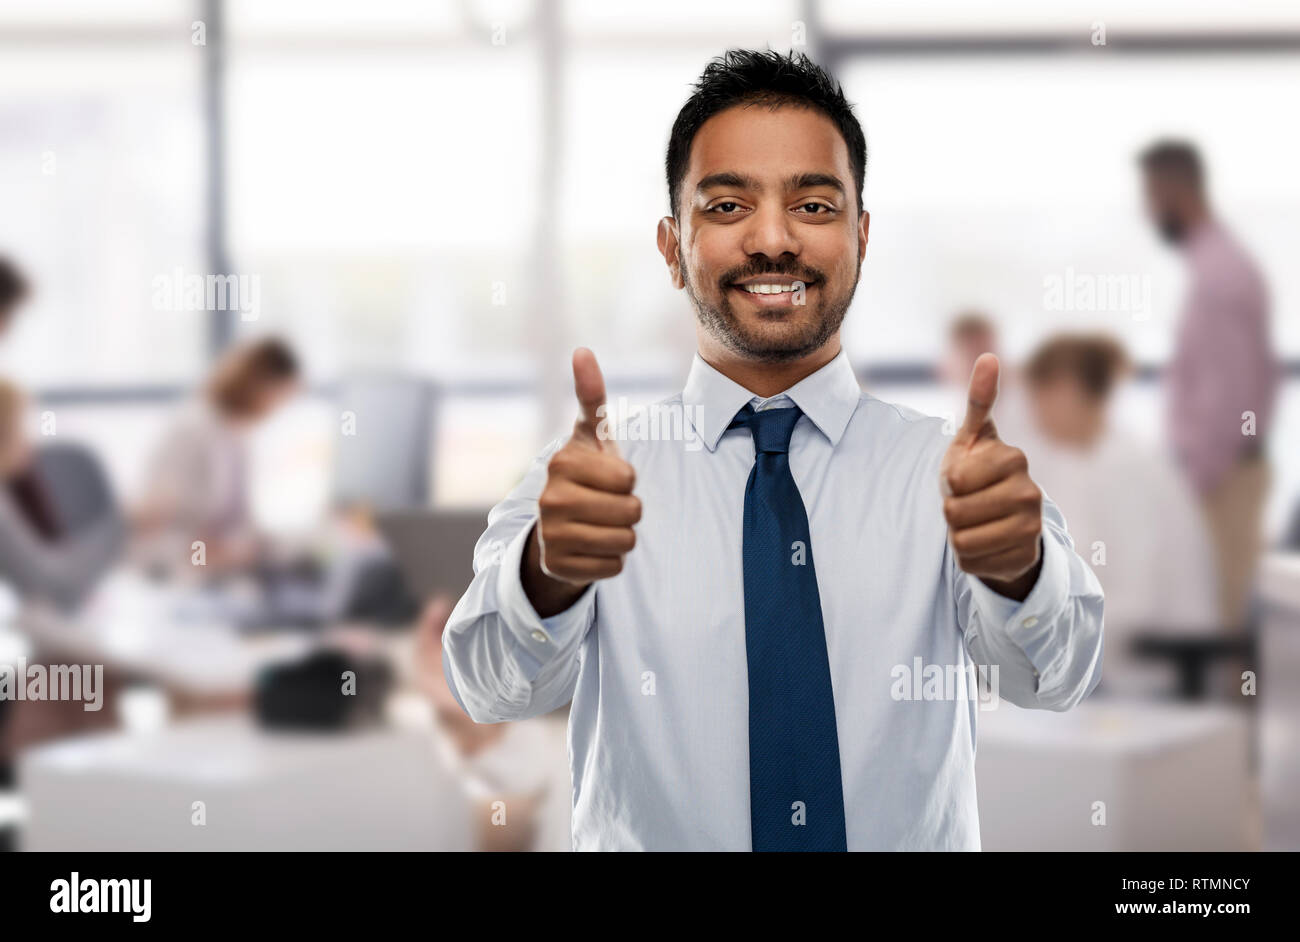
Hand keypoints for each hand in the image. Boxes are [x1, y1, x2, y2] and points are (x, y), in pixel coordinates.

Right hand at [523, 348, 640, 615]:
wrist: (556, 526)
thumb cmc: (585, 475)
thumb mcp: (590, 437)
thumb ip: (591, 396)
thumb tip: (582, 350)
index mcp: (562, 463)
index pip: (629, 477)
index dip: (627, 479)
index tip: (606, 478)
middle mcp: (550, 499)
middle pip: (632, 511)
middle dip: (629, 510)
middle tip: (606, 505)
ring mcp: (551, 535)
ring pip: (625, 541)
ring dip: (622, 536)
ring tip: (599, 526)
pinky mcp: (558, 567)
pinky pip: (614, 567)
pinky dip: (610, 561)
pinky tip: (591, 549)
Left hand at [940, 354, 1042, 600]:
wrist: (999, 522)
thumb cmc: (978, 475)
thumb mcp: (972, 439)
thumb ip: (979, 401)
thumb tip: (989, 357)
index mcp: (1015, 459)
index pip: (954, 480)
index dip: (949, 482)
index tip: (966, 478)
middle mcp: (1030, 493)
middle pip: (954, 512)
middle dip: (951, 510)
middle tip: (969, 503)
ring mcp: (1031, 528)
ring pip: (961, 540)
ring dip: (958, 535)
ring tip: (976, 523)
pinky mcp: (1024, 559)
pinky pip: (972, 563)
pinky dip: (969, 558)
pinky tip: (986, 545)